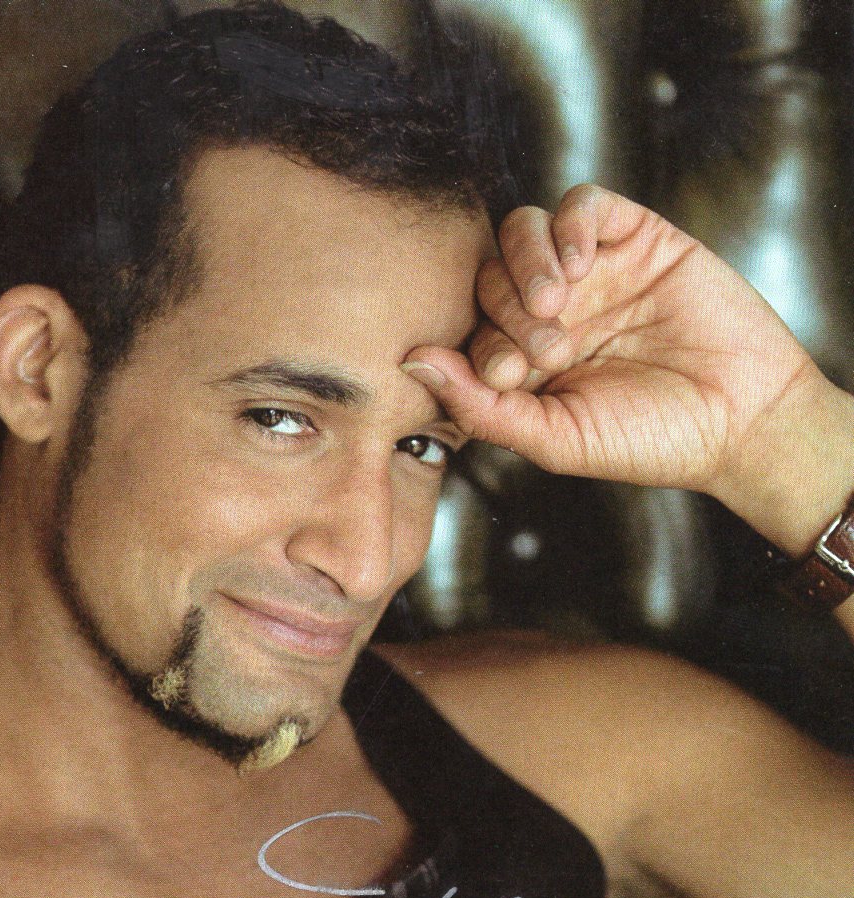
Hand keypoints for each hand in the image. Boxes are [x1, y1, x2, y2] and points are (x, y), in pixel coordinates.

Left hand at [404, 184, 852, 549]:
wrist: (740, 420)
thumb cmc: (649, 441)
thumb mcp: (555, 438)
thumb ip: (481, 406)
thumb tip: (410, 364)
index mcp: (524, 361)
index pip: (467, 330)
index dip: (474, 345)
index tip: (510, 377)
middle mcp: (549, 311)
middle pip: (486, 275)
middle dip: (505, 312)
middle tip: (548, 351)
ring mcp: (589, 271)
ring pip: (521, 230)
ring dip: (524, 263)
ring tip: (557, 306)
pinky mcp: (633, 237)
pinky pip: (580, 204)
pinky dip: (567, 226)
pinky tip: (578, 264)